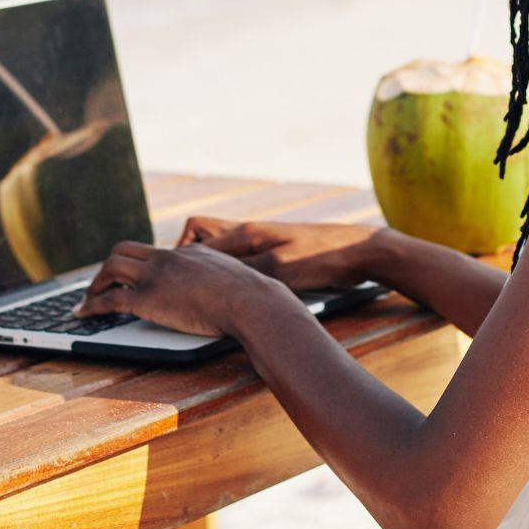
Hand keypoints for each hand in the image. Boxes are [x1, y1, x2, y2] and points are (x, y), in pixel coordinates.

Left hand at [73, 240, 292, 337]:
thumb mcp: (230, 274)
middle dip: (107, 268)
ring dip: (94, 285)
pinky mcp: (148, 299)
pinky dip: (90, 306)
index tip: (129, 276)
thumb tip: (222, 287)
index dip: (135, 263)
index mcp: (186, 252)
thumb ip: (216, 275)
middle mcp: (166, 258)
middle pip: (123, 251)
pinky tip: (82, 315)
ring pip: (110, 268)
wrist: (249, 300)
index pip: (151, 251)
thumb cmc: (249, 295)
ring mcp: (155, 277)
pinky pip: (109, 299)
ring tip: (87, 301)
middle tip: (100, 285)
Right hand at [177, 216, 382, 292]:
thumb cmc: (320, 256)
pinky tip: (235, 295)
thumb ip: (245, 270)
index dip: (180, 255)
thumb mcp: (279, 267)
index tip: (171, 276)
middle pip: (203, 237)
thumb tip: (213, 276)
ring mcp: (262, 245)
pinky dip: (230, 277)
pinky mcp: (275, 258)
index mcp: (247, 233)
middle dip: (188, 256)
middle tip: (183, 281)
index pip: (197, 235)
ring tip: (204, 291)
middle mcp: (250, 235)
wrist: (357, 252)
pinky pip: (239, 264)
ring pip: (221, 252)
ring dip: (210, 268)